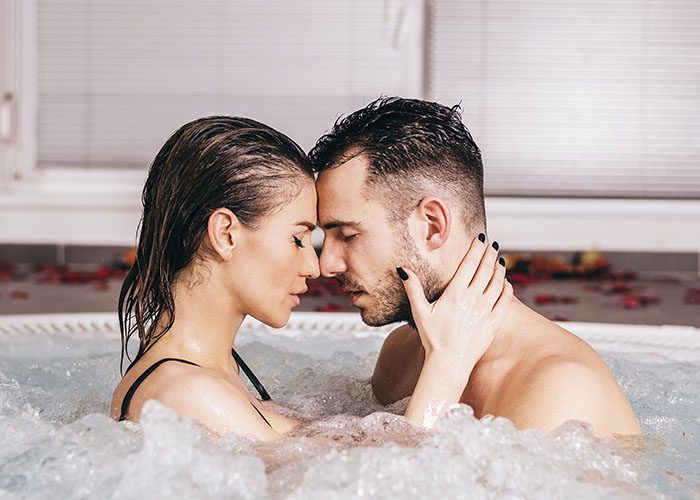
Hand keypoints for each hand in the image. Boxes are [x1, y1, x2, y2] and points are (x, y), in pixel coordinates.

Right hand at [398, 234, 511, 370]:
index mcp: (454, 294)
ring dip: (500, 268)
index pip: (469, 264)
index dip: (476, 249)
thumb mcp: (420, 312)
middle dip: (490, 254)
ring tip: (499, 260)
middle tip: (493, 244)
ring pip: (497, 282)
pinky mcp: (494, 322)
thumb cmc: (433, 337)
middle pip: (485, 269)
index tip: (481, 239)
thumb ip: (413, 288)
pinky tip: (506, 282)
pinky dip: (507, 288)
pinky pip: (505, 300)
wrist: (449, 363)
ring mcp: (485, 310)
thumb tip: (402, 269)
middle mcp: (472, 299)